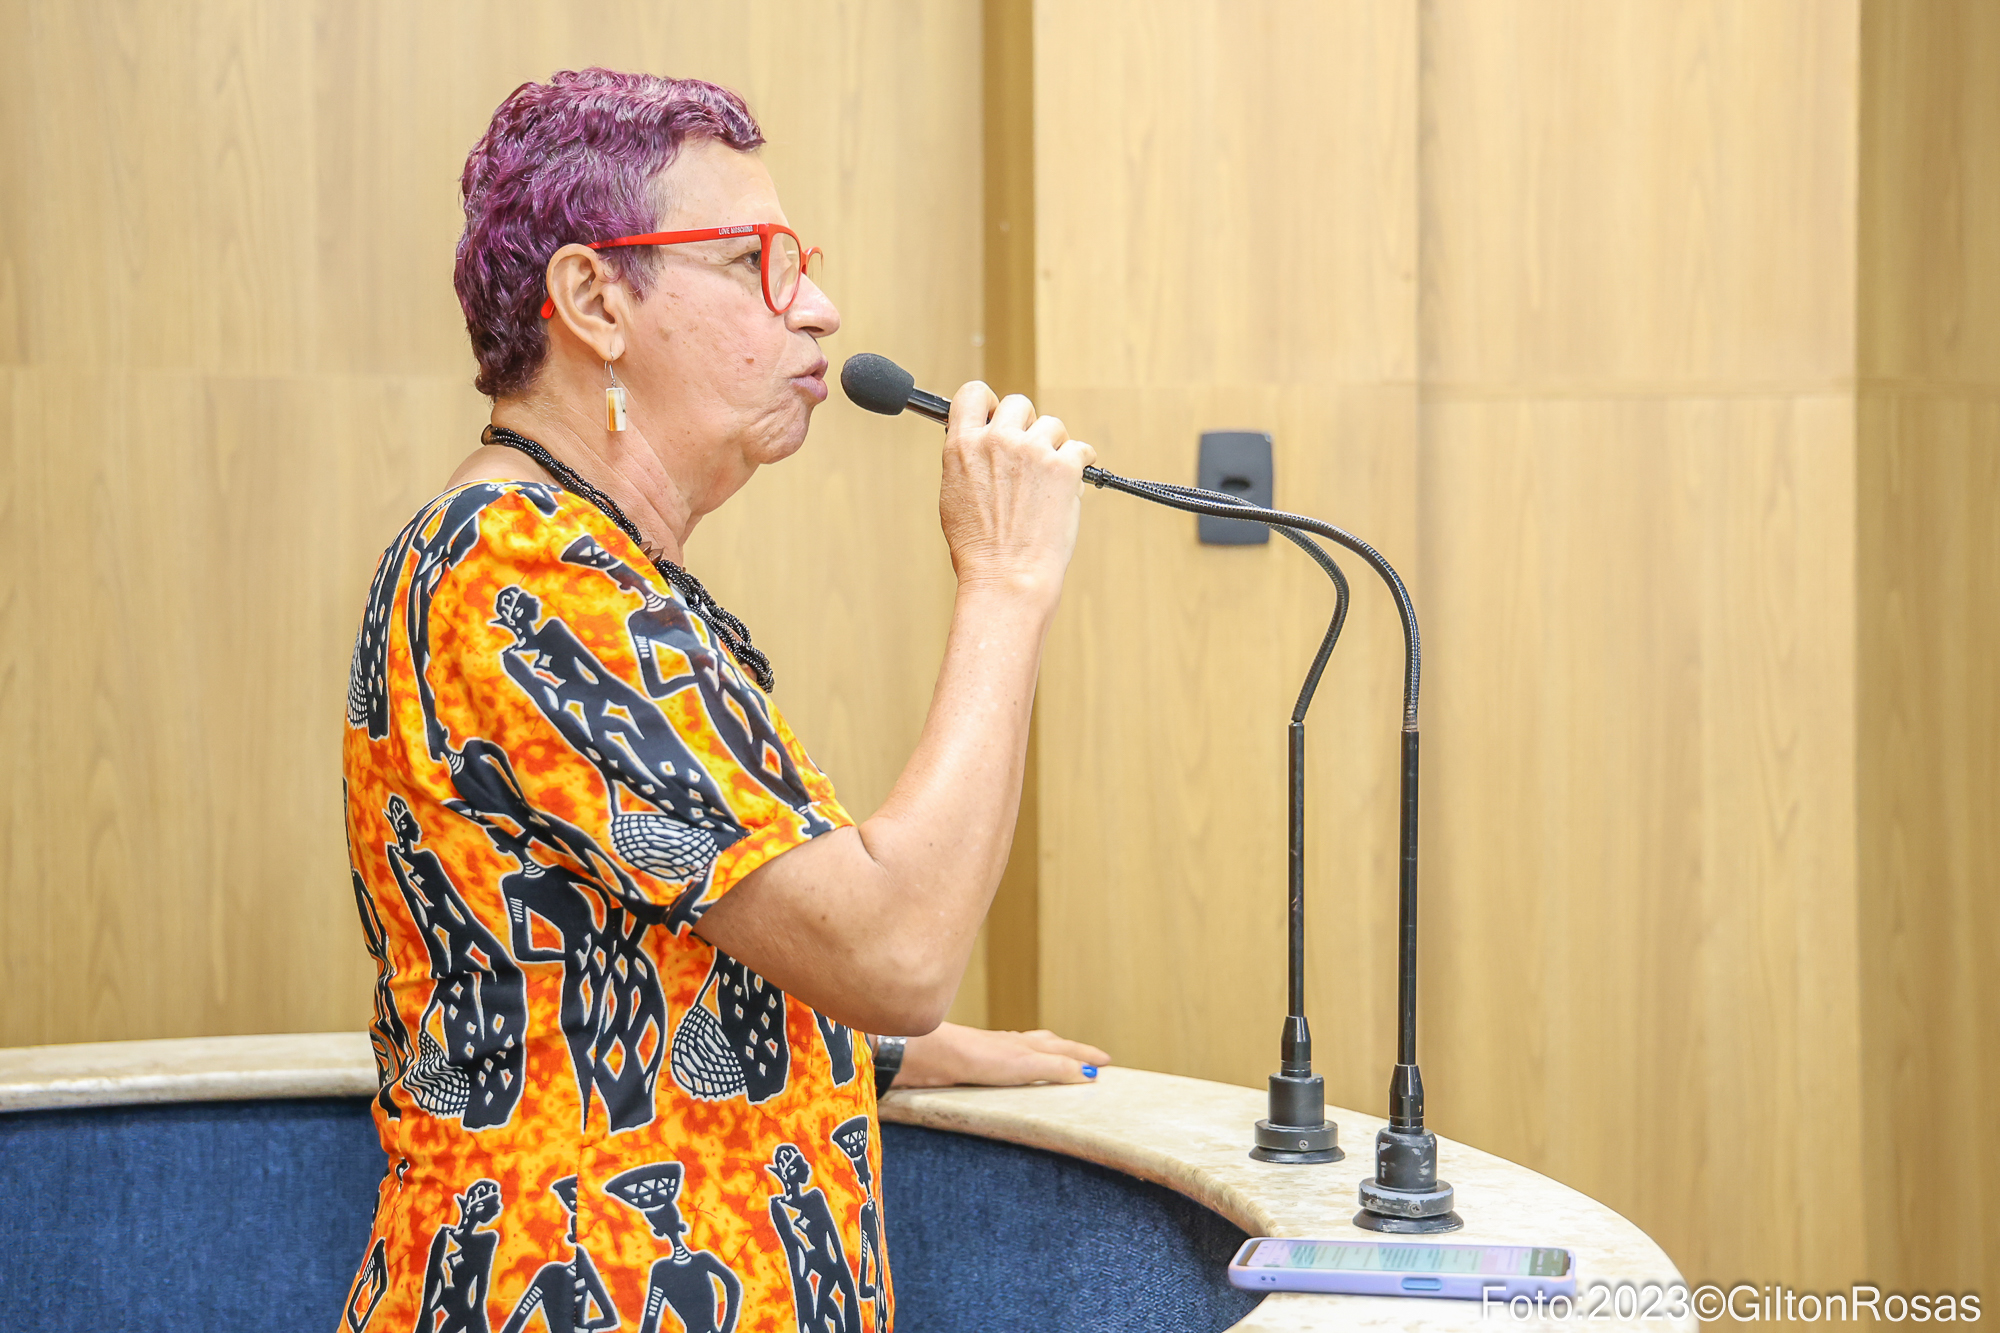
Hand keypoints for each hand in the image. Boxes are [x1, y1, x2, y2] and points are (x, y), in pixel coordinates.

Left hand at [890, 1021, 1109, 1088]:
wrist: (932, 1056)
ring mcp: (996, 1055)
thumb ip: (1056, 1069)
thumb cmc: (976, 1057)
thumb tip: (1091, 1074)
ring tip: (1056, 1064)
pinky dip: (1021, 1068)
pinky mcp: (978, 1067)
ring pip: (1029, 1052)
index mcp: (1030, 1045)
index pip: (1067, 1050)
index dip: (1087, 1056)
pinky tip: (1011, 1076)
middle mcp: (1015, 1046)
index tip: (1106, 1061)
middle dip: (1072, 1053)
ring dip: (1047, 1057)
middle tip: (1090, 1060)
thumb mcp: (1025, 1064)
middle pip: (1051, 1046)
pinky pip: (1009, 1067)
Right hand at [938, 383, 1096, 590]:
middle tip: (1028, 456)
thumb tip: (979, 442)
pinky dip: (1080, 462)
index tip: (997, 417)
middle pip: (1019, 403)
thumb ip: (967, 460)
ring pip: (1052, 425)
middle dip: (1026, 425)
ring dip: (1054, 446)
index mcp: (963, 446)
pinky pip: (1080, 448)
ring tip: (1048, 479)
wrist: (1007, 576)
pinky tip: (1072, 481)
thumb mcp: (953, 495)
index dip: (989, 403)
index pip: (973, 394)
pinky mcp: (1064, 466)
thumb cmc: (979, 548)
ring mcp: (1033, 451)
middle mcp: (997, 441)